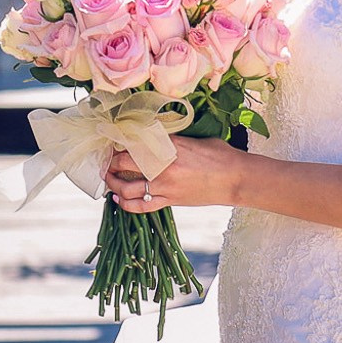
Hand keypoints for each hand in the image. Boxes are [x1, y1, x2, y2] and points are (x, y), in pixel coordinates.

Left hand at [106, 136, 245, 211]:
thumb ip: (171, 138)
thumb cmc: (219, 155)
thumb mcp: (193, 139)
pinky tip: (118, 199)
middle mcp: (163, 166)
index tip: (111, 142)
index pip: (133, 142)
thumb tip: (153, 135)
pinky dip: (126, 204)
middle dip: (110, 162)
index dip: (117, 143)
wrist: (236, 179)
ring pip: (127, 188)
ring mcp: (165, 186)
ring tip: (108, 179)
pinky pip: (141, 206)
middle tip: (105, 161)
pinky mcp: (170, 202)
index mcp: (169, 146)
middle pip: (124, 163)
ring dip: (112, 184)